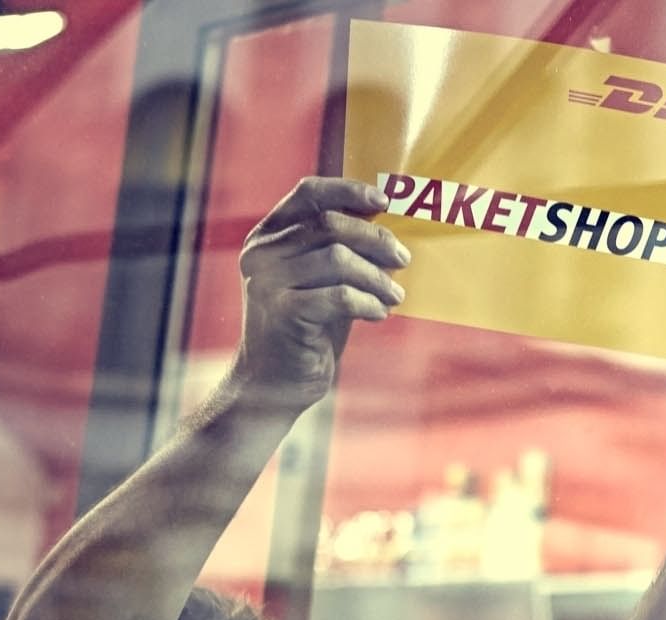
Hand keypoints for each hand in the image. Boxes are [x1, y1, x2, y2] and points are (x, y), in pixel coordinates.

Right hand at [234, 177, 410, 409]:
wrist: (273, 383)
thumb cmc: (307, 326)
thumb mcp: (320, 279)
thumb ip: (340, 247)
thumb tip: (385, 219)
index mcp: (268, 235)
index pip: (309, 192)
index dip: (349, 190)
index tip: (384, 201)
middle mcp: (262, 253)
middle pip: (330, 224)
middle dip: (376, 240)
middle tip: (403, 260)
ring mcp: (267, 282)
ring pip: (338, 259)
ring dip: (377, 278)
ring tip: (394, 296)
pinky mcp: (282, 313)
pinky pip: (339, 296)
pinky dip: (367, 302)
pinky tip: (378, 314)